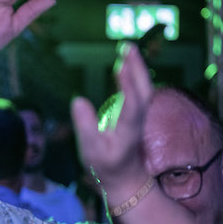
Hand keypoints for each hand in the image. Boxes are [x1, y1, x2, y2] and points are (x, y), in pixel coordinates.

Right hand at [70, 44, 152, 197]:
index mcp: (127, 129)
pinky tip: (127, 64)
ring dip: (138, 67)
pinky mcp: (137, 112)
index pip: (132, 105)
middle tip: (127, 46)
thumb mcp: (89, 150)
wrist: (125, 177)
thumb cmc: (104, 165)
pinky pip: (140, 89)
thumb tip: (78, 100)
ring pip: (145, 87)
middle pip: (144, 90)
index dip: (128, 85)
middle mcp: (137, 119)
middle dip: (137, 67)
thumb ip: (85, 125)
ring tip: (127, 49)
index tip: (121, 65)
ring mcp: (140, 115)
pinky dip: (135, 74)